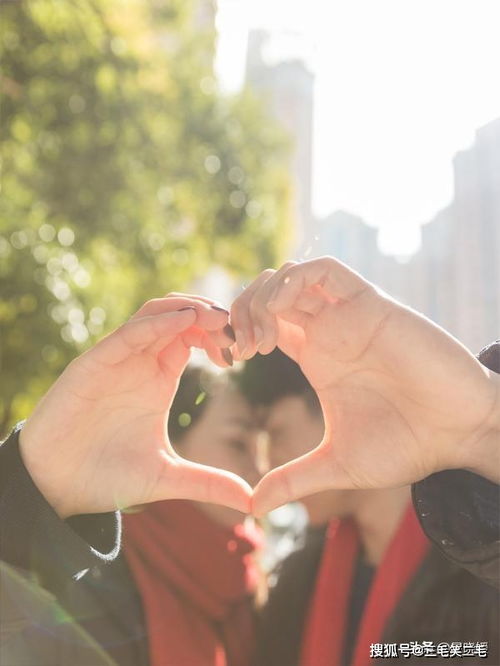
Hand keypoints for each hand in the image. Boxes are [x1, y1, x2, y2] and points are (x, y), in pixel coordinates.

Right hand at [19, 295, 250, 518]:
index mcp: (159, 379)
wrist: (55, 488)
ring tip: (218, 318)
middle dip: (211, 315)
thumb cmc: (106, 476)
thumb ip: (208, 482)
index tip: (242, 353)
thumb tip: (254, 502)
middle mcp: (140, 363)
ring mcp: (117, 361)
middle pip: (179, 317)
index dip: (219, 337)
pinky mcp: (94, 364)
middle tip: (237, 328)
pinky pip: (128, 333)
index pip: (193, 338)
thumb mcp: (167, 477)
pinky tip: (184, 321)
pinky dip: (157, 322)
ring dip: (188, 308)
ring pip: (155, 313)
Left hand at [230, 257, 499, 515]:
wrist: (458, 434)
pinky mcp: (371, 304)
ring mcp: (348, 315)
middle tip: (239, 348)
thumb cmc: (406, 446)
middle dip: (242, 311)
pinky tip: (283, 313)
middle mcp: (328, 330)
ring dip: (262, 297)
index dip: (238, 333)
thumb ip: (293, 480)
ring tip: (260, 338)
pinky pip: (324, 270)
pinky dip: (294, 281)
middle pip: (269, 294)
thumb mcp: (336, 465)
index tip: (229, 361)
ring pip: (290, 275)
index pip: (264, 323)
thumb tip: (252, 508)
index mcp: (316, 356)